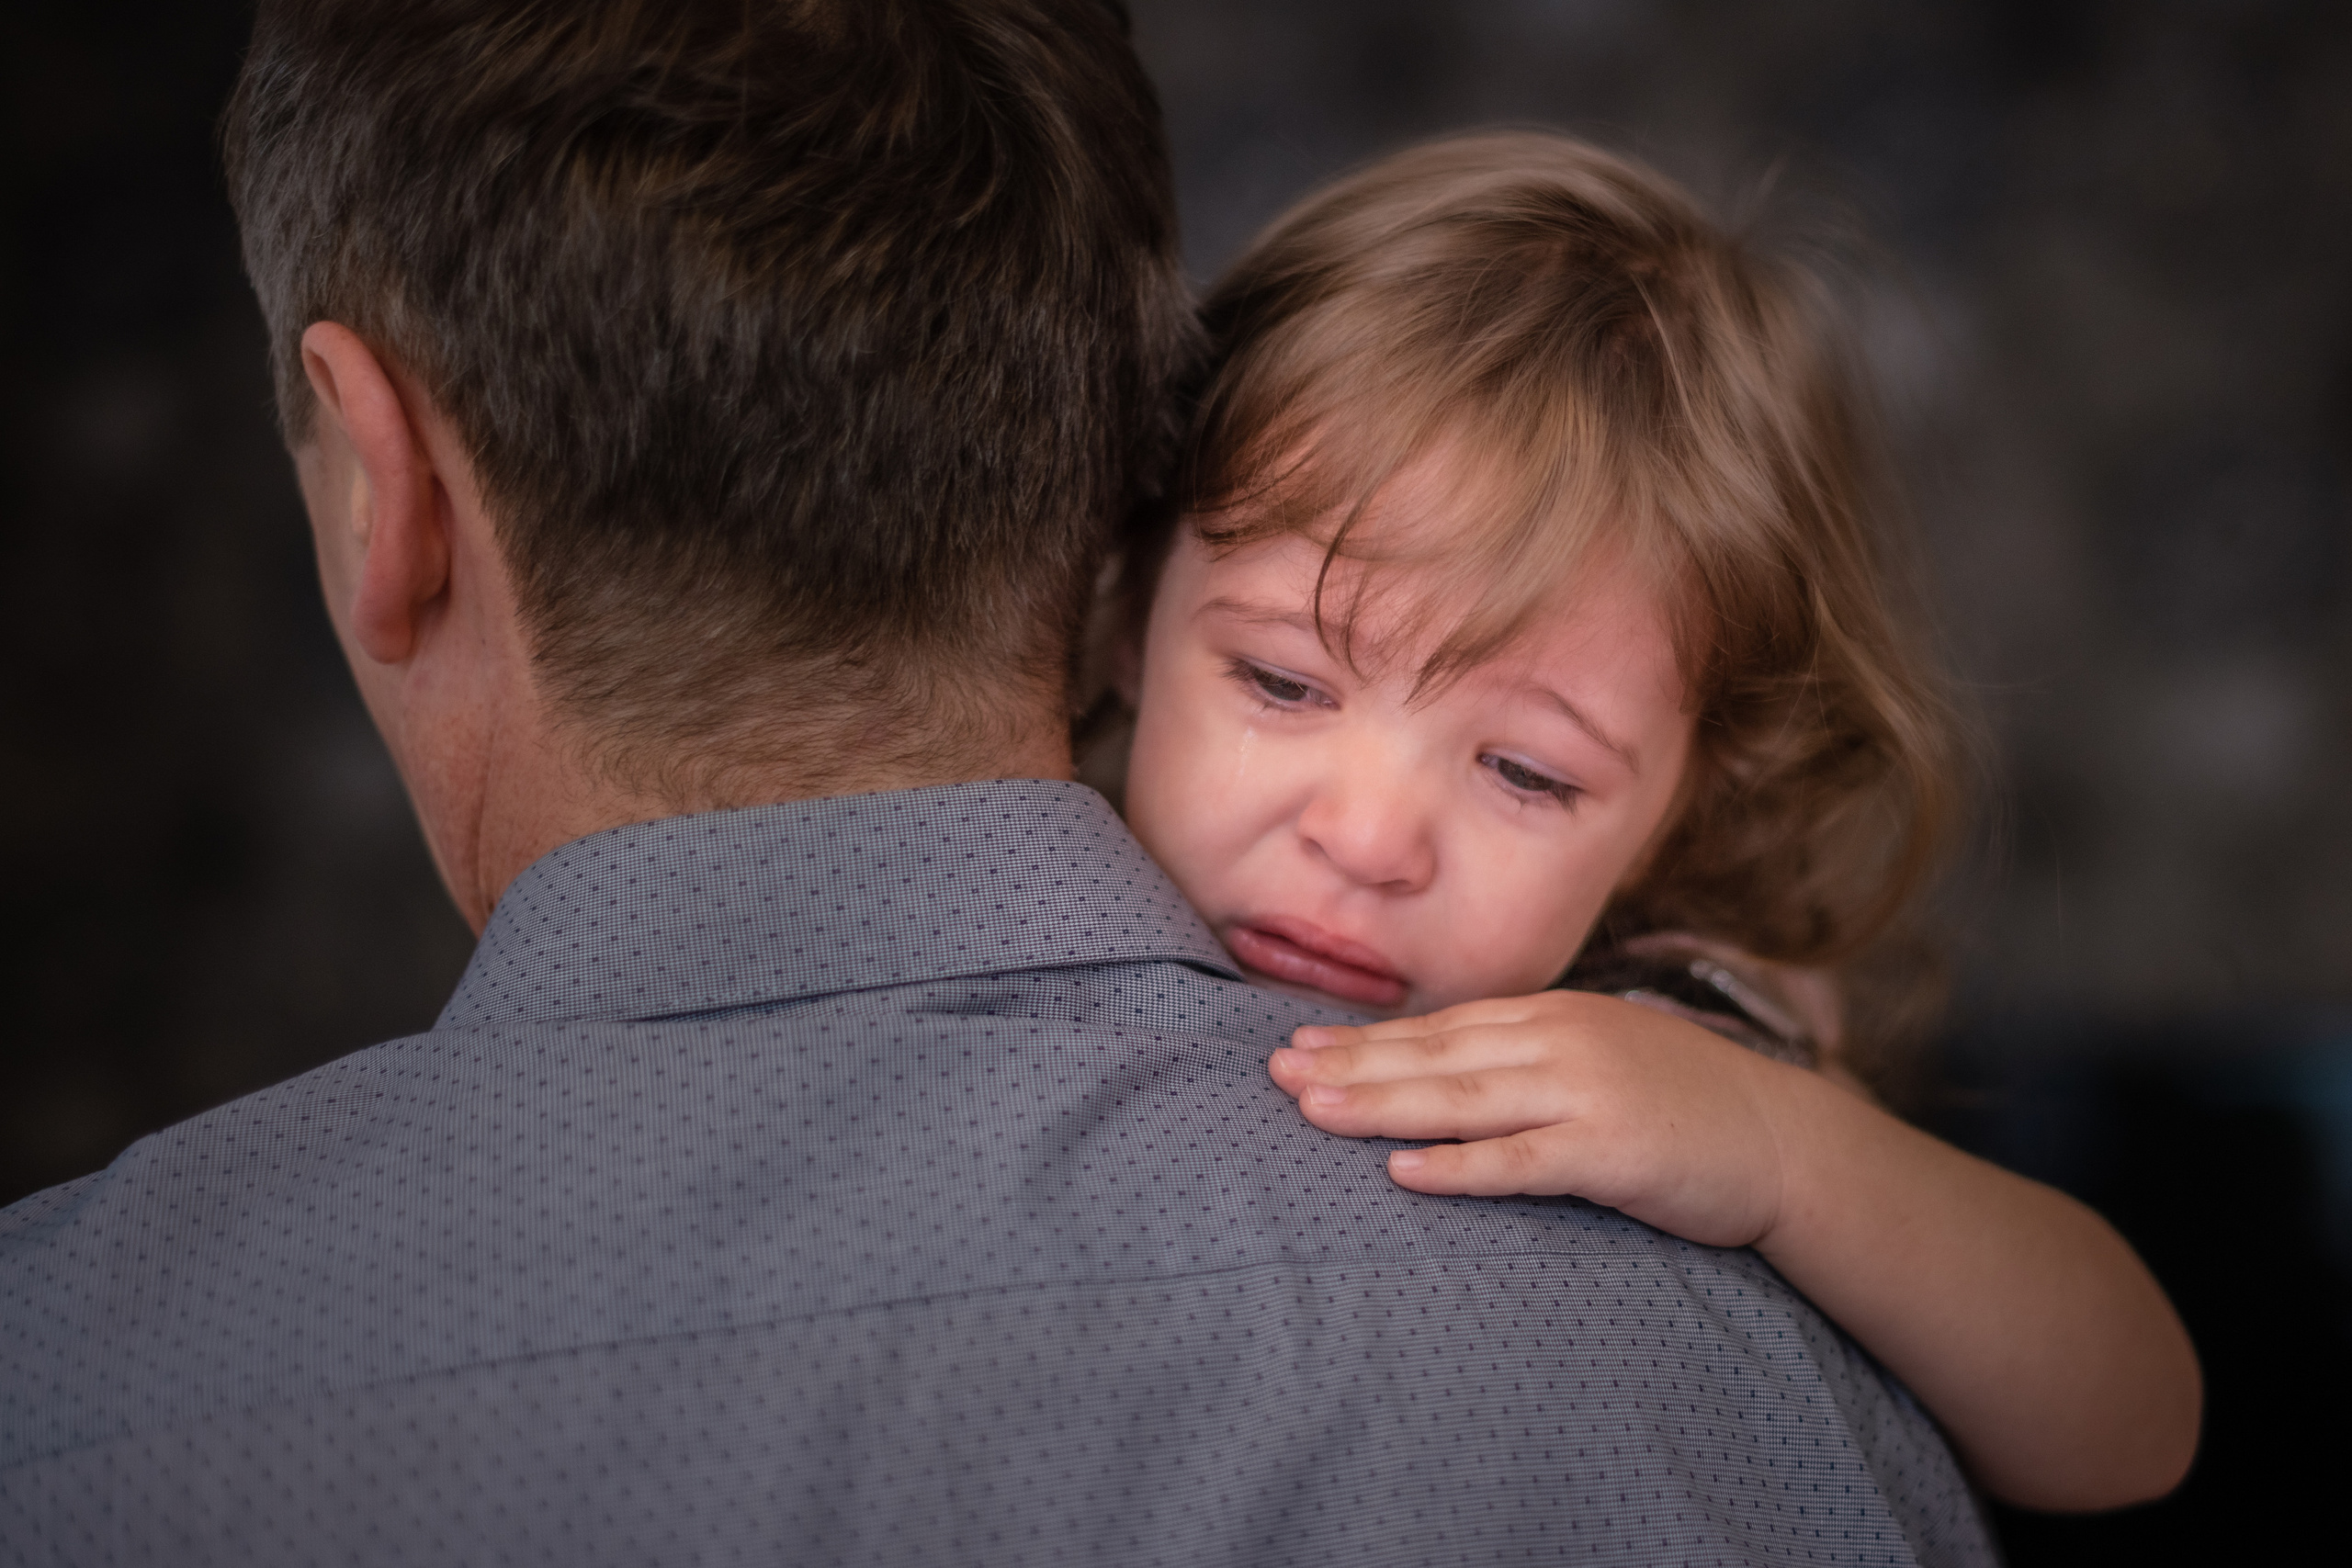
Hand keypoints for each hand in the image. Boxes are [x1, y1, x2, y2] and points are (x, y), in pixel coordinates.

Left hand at [1268, 991, 1806, 1248]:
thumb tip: (1440, 1065)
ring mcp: (1585, 1095)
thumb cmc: (1681, 1103)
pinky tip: (1404, 1172)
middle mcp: (1559, 1044)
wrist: (1781, 1140)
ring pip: (1465, 1099)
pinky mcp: (1610, 1152)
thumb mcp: (1598, 1055)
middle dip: (1351, 1064)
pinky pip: (1522, 1162)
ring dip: (1384, 1104)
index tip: (1296, 1042)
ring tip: (1314, 1109)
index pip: (1439, 1027)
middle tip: (1276, 1072)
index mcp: (1552, 1018)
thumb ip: (1526, 1055)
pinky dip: (1460, 1167)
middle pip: (1435, 1055)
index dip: (1364, 1038)